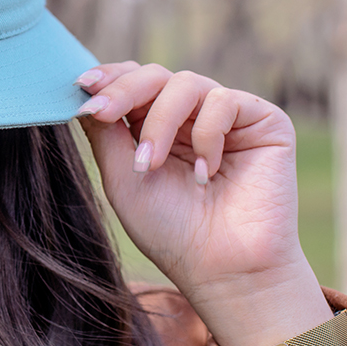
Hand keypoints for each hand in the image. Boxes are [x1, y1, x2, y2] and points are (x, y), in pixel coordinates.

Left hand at [76, 62, 332, 345]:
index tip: (82, 86)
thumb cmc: (170, 231)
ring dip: (160, 122)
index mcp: (159, 126)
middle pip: (154, 75)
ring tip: (150, 164)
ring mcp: (228, 117)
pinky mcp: (264, 122)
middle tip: (102, 112)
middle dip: (123, 91)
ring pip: (185, 83)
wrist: (223, 270)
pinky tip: (206, 172)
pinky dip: (206, 134)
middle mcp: (193, 116)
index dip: (109, 78)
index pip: (134, 84)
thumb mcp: (123, 177)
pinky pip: (224, 101)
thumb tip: (83, 89)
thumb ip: (105, 132)